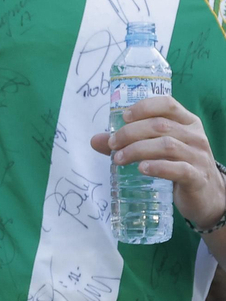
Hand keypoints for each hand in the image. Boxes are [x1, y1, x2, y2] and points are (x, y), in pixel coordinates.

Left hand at [93, 96, 225, 230]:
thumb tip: (95, 140)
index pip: (168, 104)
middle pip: (160, 125)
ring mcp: (198, 156)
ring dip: (137, 150)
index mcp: (187, 122)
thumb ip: (129, 142)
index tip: (123, 117)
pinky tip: (142, 169)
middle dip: (130, 132)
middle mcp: (195, 136)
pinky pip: (178, 168)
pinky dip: (157, 167)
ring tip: (119, 159)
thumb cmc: (179, 166)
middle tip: (112, 144)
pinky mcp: (197, 177)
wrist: (207, 195)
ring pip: (166, 145)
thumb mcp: (158, 149)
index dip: (144, 107)